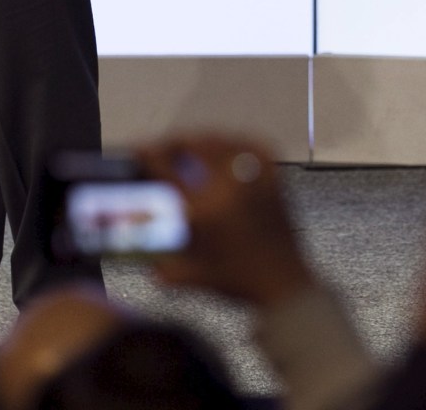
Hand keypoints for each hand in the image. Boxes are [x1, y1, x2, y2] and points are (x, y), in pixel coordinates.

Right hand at [137, 135, 313, 307]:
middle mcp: (231, 187)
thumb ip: (163, 266)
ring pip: (224, 141)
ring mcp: (255, 179)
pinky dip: (238, 142)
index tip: (142, 151)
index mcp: (206, 209)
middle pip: (196, 145)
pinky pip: (254, 146)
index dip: (151, 155)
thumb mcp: (192, 275)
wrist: (283, 284)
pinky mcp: (275, 178)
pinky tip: (229, 146)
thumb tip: (147, 258)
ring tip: (192, 146)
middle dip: (175, 143)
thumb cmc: (240, 282)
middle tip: (166, 148)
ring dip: (204, 140)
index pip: (170, 170)